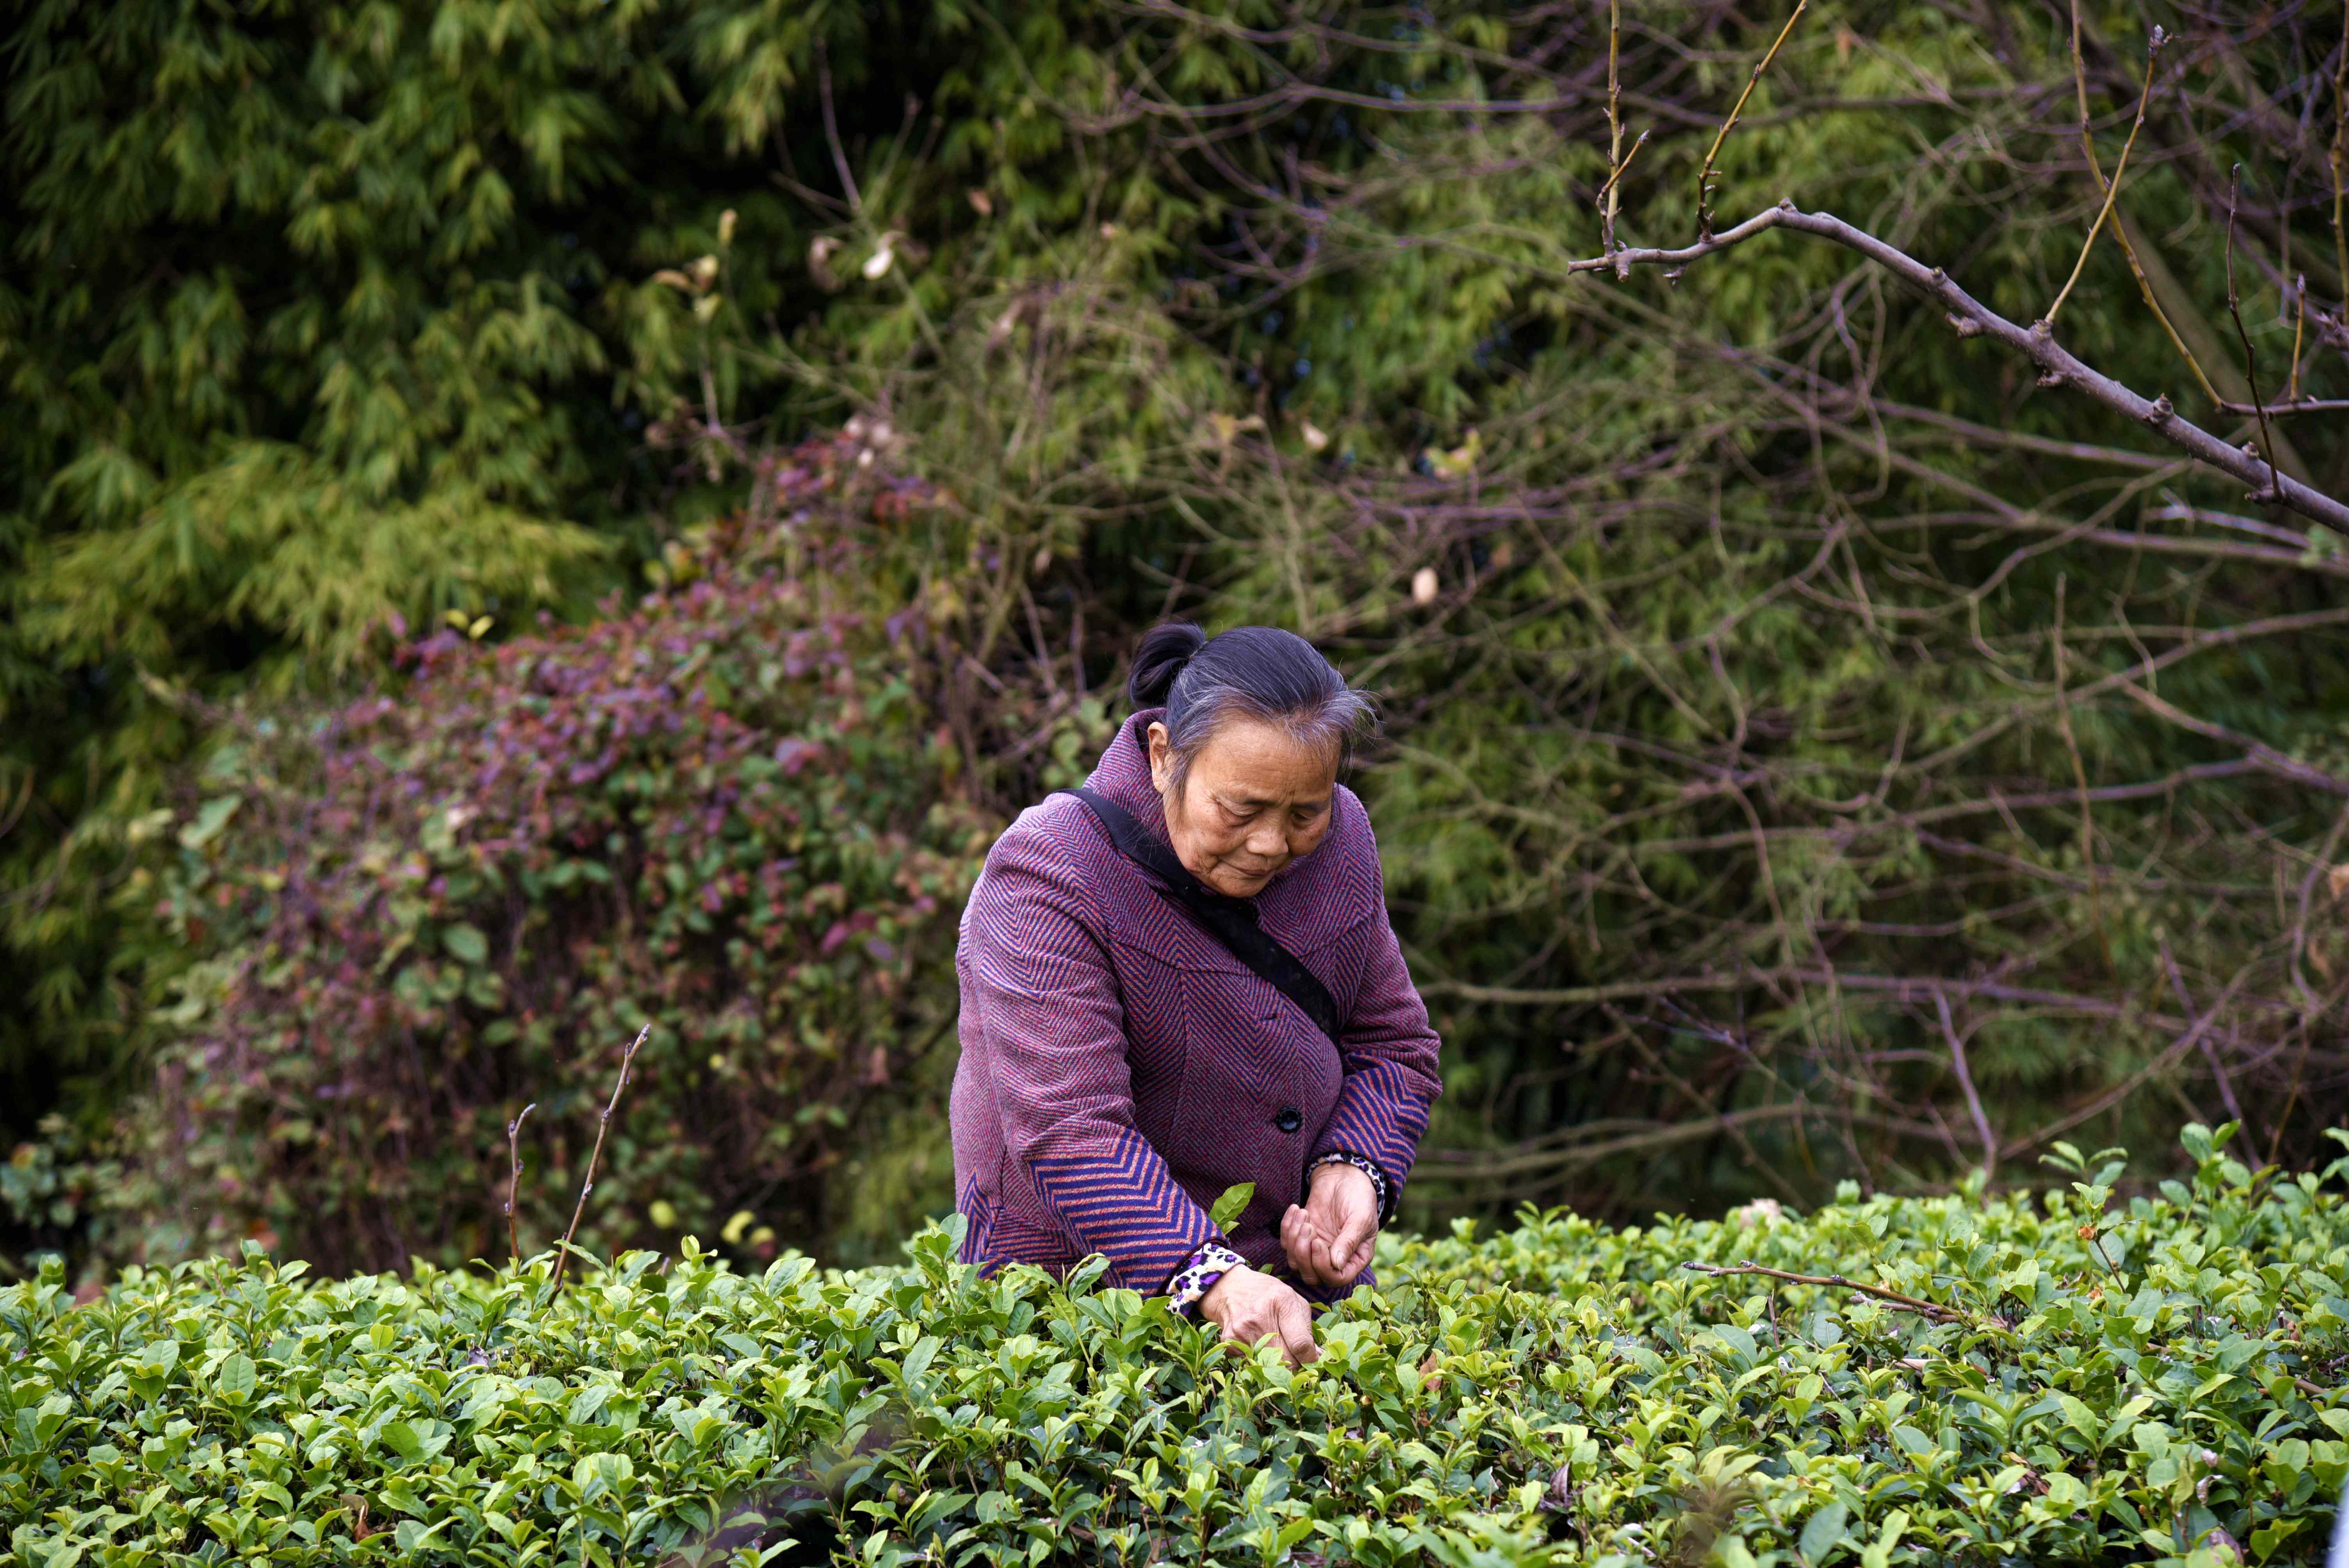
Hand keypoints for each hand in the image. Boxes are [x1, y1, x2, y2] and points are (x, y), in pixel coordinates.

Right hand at [1198, 1265, 1318, 1365]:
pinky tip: (1258, 1343)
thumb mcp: (1293, 1300)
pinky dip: (1259, 1359)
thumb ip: (1306, 1328)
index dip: (1311, 1359)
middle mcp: (1260, 1316)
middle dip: (1296, 1364)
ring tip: (1276, 1347)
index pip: (1301, 1344)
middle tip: (1297, 1358)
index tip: (1314, 1362)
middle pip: (1287, 1361)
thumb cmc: (1267, 1294)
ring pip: (1270, 1366)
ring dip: (1278, 1363)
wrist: (1230, 1287)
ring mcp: (1242, 1330)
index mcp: (1282, 1301)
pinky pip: (1252, 1363)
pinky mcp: (1229, 1341)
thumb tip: (1317, 1357)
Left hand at [1281, 1162, 1377, 1287]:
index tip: (1317, 1242)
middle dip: (1303, 1255)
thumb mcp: (1360, 1218)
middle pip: (1312, 1276)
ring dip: (1293, 1239)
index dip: (1323, 1266)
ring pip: (1295, 1262)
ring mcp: (1316, 1249)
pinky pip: (1286, 1243)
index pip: (1336, 1278)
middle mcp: (1334, 1259)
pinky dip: (1287, 1226)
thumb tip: (1335, 1264)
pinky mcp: (1301, 1236)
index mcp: (1354, 1259)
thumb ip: (1349, 1241)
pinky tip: (1296, 1209)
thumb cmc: (1359, 1197)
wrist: (1344, 1176)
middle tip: (1307, 1228)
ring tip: (1303, 1214)